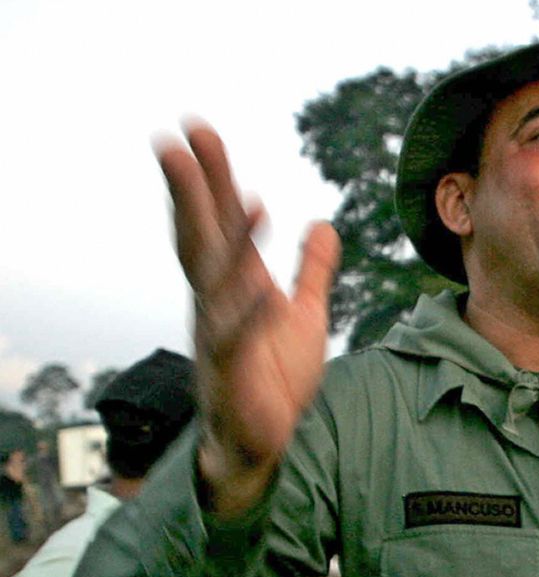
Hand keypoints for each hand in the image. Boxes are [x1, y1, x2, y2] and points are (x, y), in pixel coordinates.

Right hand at [156, 122, 339, 515]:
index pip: (218, 222)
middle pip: (203, 238)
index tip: (201, 132)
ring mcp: (220, 338)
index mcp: (234, 286)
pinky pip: (240, 342)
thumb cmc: (273, 378)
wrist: (258, 443)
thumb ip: (314, 270)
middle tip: (178, 139)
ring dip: (233, 242)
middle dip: (194, 190)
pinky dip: (250, 316)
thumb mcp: (304, 315)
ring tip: (248, 197)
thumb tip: (323, 223)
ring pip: (221, 283)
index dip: (212, 178)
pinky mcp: (233, 375)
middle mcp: (218, 304)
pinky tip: (264, 290)